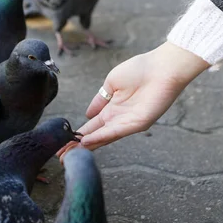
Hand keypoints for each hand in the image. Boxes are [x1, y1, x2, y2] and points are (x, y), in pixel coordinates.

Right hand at [58, 42, 209, 158]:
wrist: (162, 67)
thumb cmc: (140, 70)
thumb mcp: (111, 83)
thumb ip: (99, 100)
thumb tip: (87, 114)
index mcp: (112, 109)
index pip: (92, 126)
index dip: (78, 134)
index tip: (63, 142)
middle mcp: (118, 119)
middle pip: (95, 136)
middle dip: (78, 146)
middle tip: (61, 156)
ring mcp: (127, 122)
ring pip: (103, 138)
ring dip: (86, 146)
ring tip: (69, 154)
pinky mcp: (138, 123)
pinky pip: (116, 132)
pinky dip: (100, 137)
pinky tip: (86, 142)